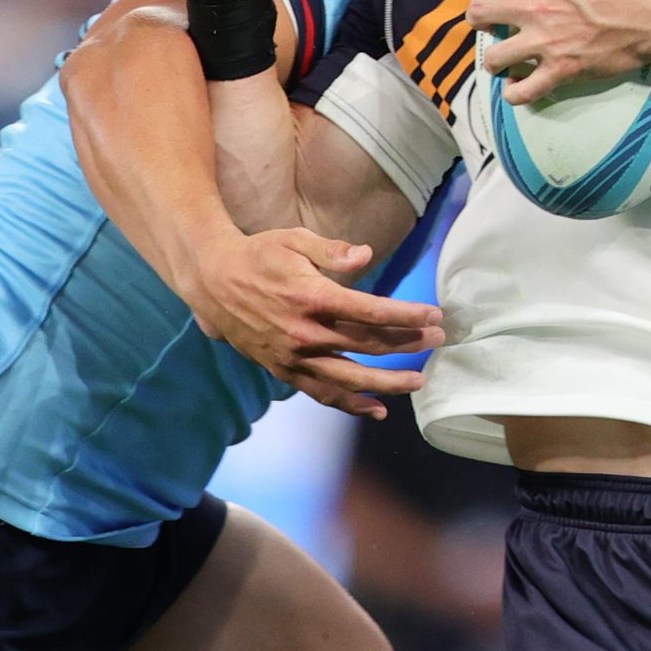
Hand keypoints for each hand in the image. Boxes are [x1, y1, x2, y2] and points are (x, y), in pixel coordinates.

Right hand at [184, 228, 443, 419]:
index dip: (408, 315)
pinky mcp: (283, 370)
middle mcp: (305, 332)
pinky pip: (322, 393)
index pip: (372, 312)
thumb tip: (366, 256)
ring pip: (350, 378)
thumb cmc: (258, 254)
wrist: (212, 280)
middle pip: (368, 345)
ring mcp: (294, 356)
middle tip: (438, 339)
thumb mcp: (294, 240)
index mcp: (312, 297)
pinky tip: (377, 410)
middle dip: (409, 343)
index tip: (435, 314)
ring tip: (418, 381)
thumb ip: (333, 251)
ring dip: (388, 383)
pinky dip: (350, 405)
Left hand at [467, 0, 650, 104]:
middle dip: (479, 15)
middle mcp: (536, 10)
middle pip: (481, 12)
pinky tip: (515, 86)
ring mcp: (546, 44)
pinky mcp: (562, 70)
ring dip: (493, 58)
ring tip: (500, 58)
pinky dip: (515, 92)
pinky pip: (525, 91)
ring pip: (496, 57)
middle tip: (488, 20)